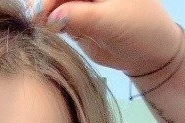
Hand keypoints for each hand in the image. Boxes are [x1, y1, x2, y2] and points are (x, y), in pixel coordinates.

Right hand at [34, 0, 181, 76]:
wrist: (149, 55)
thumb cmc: (138, 31)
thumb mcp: (109, 22)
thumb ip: (79, 17)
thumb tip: (51, 18)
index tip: (40, 12)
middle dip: (45, 3)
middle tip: (35, 20)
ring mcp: (83, 2)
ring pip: (56, 3)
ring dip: (44, 12)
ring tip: (38, 25)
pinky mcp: (78, 18)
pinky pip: (57, 16)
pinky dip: (49, 21)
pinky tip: (44, 27)